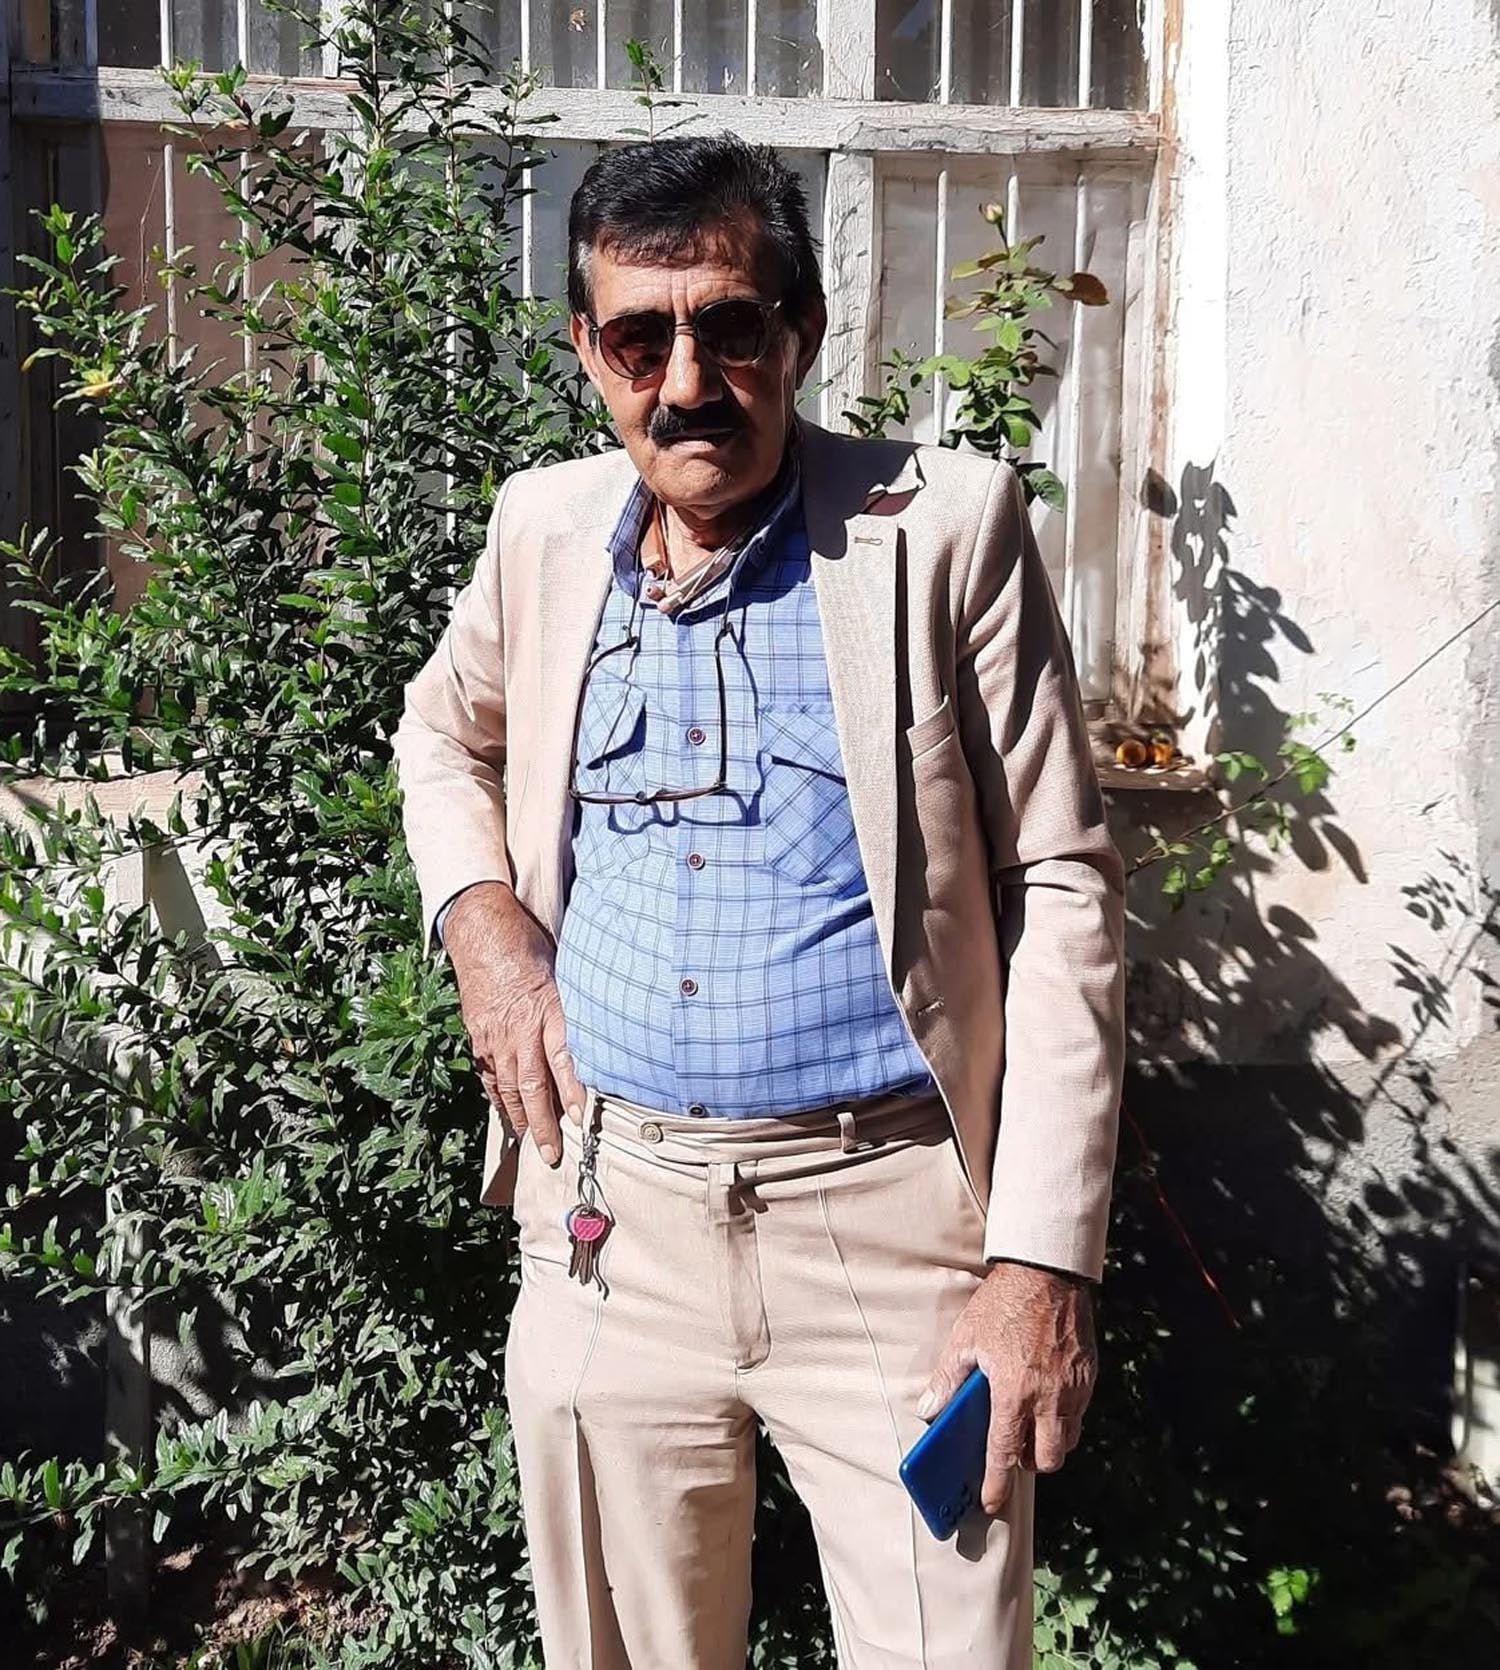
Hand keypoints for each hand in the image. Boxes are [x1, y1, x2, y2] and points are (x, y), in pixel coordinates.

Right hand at [443, 882, 586, 1167]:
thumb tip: (610, 1032)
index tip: (585, 1119)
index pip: (564, 1060)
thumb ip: (579, 1006)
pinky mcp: (480, 1038)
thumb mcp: (564, 971)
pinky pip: (492, 1077)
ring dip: (524, 1120)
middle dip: (545, 1123)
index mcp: (547, 1010)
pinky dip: (501, 1101)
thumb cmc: (530, 948)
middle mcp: (521, 1029)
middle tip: (555, 1154)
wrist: (482, 934)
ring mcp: (496, 1037)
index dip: (575, 1092)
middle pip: (534, 1085)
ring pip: (510, 1087)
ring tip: (536, 1146)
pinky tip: (511, 1119)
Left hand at [917, 1260, 1096, 1514]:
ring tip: (1028, 1423)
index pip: (1004, 1453)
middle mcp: (1048, 1397)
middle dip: (1028, 1464)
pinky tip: (1046, 1398)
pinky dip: (1064, 1418)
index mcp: (1014, 1391)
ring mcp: (1074, 1388)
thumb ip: (948, 1378)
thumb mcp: (965, 1337)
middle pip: (1046, 1460)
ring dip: (1048, 1443)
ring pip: (1068, 1440)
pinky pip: (1080, 1414)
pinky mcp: (1089, 1376)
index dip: (997, 1484)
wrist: (1047, 1271)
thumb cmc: (1002, 1303)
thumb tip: (929, 1410)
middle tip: (1011, 1450)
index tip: (991, 1503)